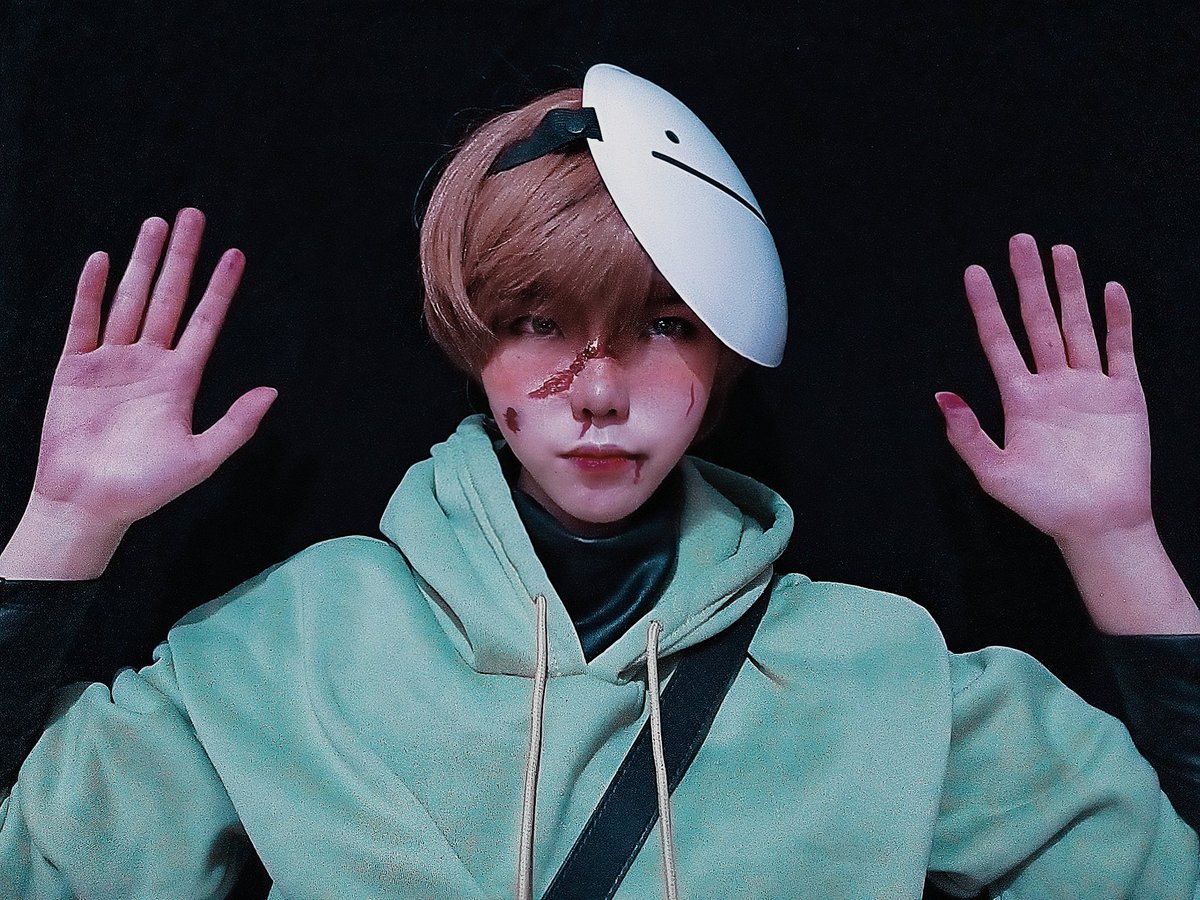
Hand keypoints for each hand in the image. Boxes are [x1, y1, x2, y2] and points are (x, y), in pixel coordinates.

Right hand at [30, 209, 275, 528]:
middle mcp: (148, 362)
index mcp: (180, 380)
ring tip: (155, 223)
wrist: (89, 505)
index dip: (220, 288)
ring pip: (129, 300)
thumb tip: (274, 392)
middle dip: (181, 257)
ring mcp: (111, 362)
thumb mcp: (202, 458)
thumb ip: (237, 424)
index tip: (235, 254)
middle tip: (193, 216)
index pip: (205, 322)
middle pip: (168, 297)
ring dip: (142, 261)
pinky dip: (92, 292)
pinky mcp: (74, 368)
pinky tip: (102, 260)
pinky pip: (84, 322)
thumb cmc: (147, 488)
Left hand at [936, 234, 1150, 544]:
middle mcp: (1052, 384)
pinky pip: (1120, 349)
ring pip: (1077, 325)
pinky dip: (1116, 320)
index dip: (986, 307)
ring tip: (1060, 251)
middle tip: (1019, 240)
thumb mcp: (993, 473)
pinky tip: (1109, 290)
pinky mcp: (1123, 395)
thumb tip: (941, 395)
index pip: (998, 341)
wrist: (1097, 524)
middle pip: (1038, 320)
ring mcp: (1089, 386)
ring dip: (1070, 288)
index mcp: (1020, 399)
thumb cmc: (1043, 504)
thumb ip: (967, 434)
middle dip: (1028, 281)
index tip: (973, 273)